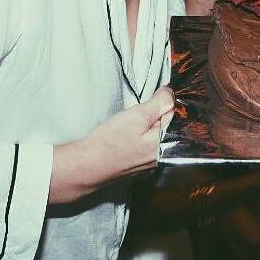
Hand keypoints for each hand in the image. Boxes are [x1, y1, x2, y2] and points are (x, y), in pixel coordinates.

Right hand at [49, 86, 173, 203]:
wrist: (85, 166)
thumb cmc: (111, 142)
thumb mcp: (138, 115)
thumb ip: (160, 103)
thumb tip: (172, 92)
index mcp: (167, 144)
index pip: (173, 112)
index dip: (160, 102)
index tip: (147, 103)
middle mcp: (162, 156)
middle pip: (164, 122)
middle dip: (152, 114)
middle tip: (134, 117)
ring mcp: (149, 162)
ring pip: (153, 131)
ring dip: (143, 124)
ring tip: (126, 127)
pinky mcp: (137, 163)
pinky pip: (143, 142)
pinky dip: (136, 135)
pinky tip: (123, 136)